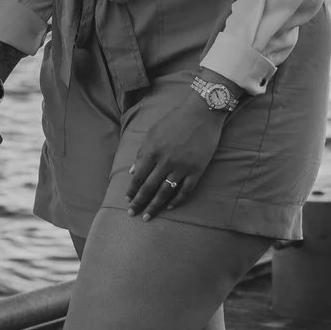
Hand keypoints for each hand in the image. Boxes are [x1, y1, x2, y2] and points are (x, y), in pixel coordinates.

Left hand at [124, 82, 229, 216]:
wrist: (202, 112)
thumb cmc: (175, 120)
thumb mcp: (152, 132)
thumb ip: (141, 152)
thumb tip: (132, 172)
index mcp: (152, 151)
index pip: (138, 177)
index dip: (132, 190)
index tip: (128, 200)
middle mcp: (165, 161)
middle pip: (148, 188)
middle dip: (139, 203)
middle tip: (133, 214)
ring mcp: (182, 167)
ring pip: (165, 192)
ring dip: (155, 206)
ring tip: (148, 216)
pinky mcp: (197, 170)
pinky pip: (185, 190)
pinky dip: (177, 201)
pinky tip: (169, 207)